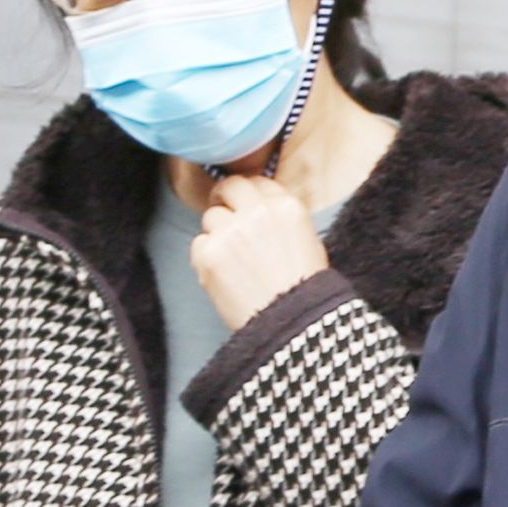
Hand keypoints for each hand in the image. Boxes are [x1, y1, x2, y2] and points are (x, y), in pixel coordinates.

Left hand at [190, 171, 330, 323]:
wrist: (290, 323)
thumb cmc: (304, 290)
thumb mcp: (309, 242)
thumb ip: (282, 220)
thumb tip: (260, 211)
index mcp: (286, 208)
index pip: (258, 182)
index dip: (248, 194)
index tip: (243, 203)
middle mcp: (257, 213)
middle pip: (230, 187)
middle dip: (224, 196)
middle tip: (222, 209)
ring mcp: (230, 232)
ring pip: (211, 217)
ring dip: (217, 233)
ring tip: (231, 258)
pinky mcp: (209, 254)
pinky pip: (198, 244)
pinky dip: (206, 257)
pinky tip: (223, 274)